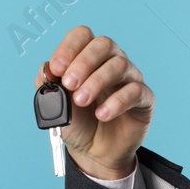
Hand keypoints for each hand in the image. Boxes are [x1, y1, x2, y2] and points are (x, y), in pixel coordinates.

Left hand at [37, 26, 153, 179]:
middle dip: (83, 62)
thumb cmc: (77, 122)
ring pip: (119, 65)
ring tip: (81, 101)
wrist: (93, 152)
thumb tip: (46, 68)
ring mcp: (129, 78)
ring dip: (96, 81)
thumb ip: (49, 85)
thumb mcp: (56, 105)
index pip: (82, 36)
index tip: (57, 68)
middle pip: (103, 44)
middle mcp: (110, 62)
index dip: (69, 47)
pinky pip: (135, 91)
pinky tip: (103, 114)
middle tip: (69, 84)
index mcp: (87, 58)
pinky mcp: (143, 98)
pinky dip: (117, 101)